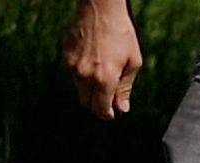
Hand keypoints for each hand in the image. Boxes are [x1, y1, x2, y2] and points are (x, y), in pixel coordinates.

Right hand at [63, 0, 142, 119]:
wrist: (101, 9)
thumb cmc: (122, 34)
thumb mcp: (133, 61)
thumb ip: (126, 88)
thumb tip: (122, 108)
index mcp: (105, 78)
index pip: (101, 109)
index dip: (106, 114)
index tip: (111, 114)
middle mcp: (86, 76)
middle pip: (87, 103)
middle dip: (97, 105)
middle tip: (107, 100)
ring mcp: (73, 66)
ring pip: (79, 88)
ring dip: (90, 88)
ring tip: (101, 71)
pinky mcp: (66, 57)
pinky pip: (73, 72)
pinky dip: (82, 72)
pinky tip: (92, 58)